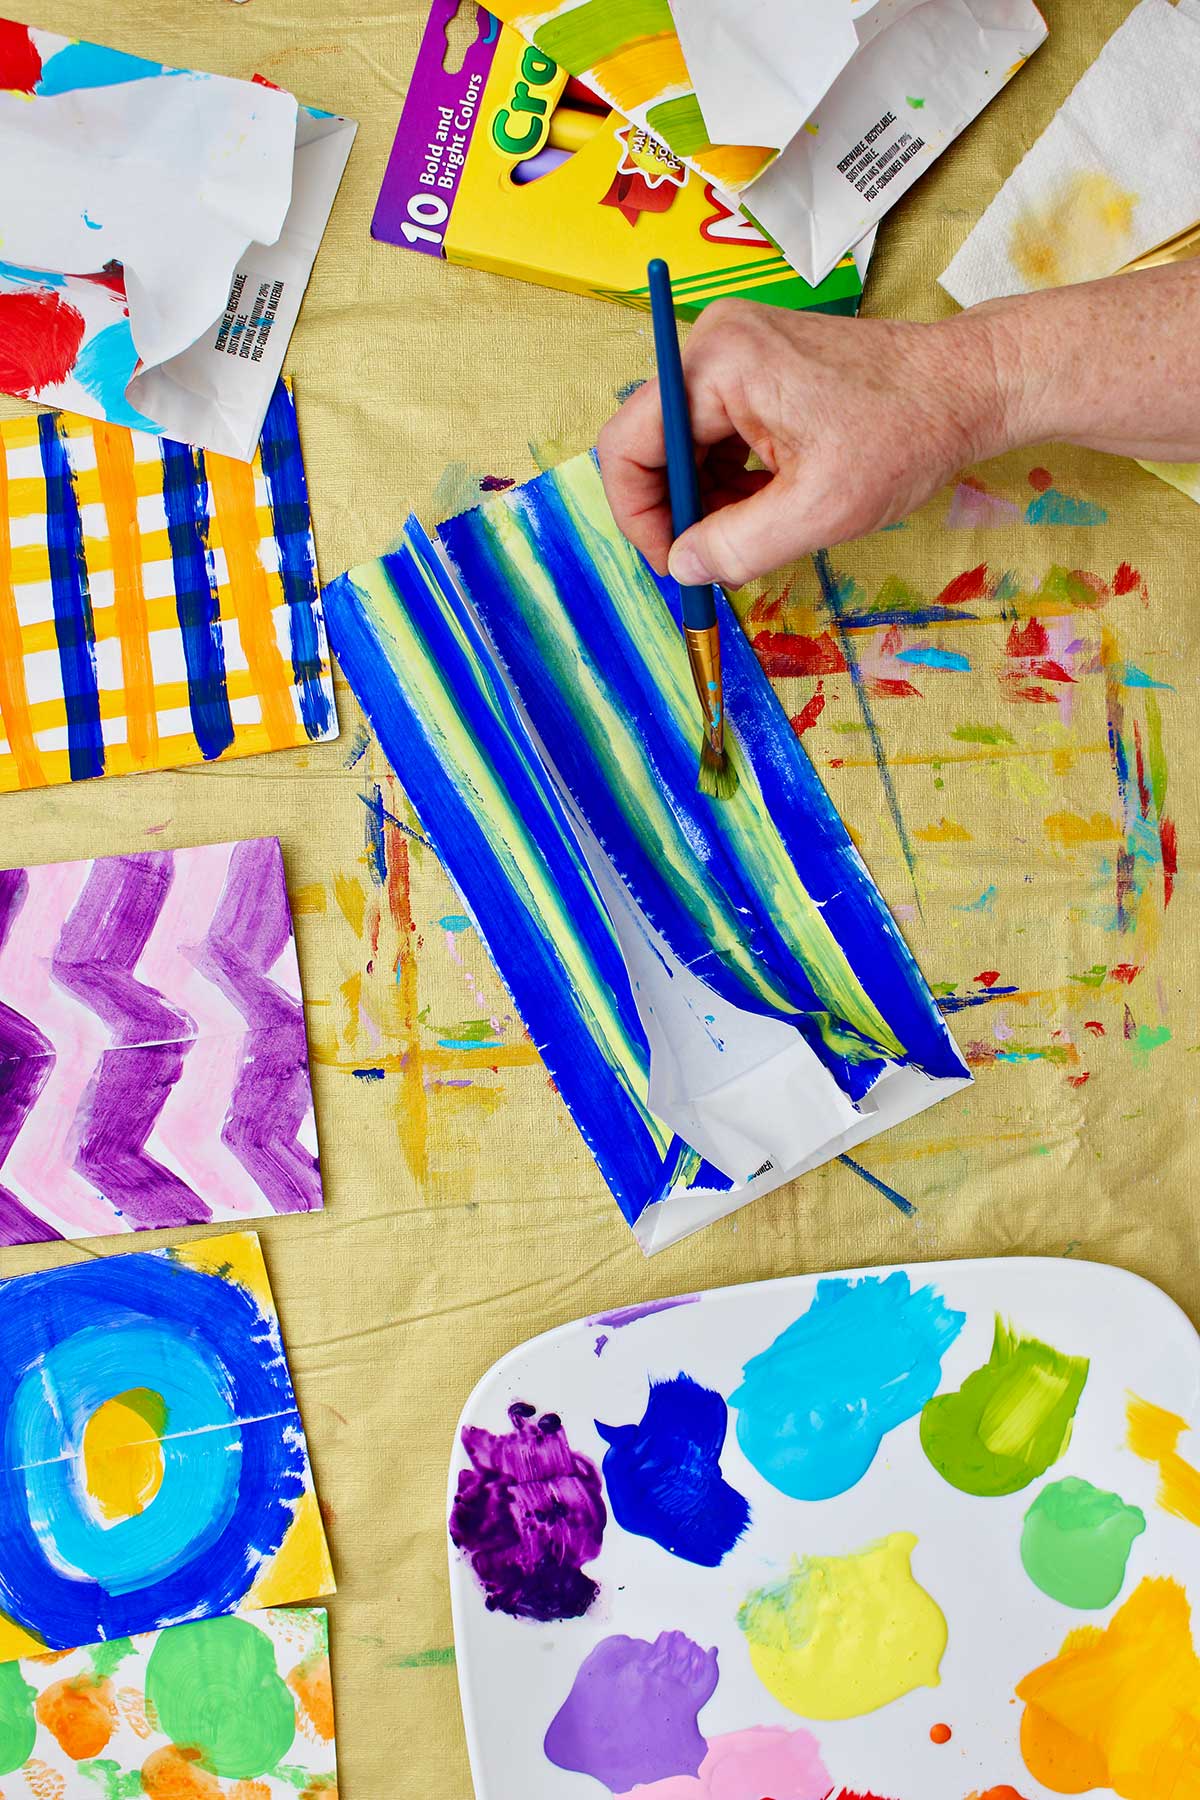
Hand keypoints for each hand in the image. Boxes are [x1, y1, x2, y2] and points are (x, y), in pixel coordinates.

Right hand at [597, 298, 1006, 588]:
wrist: (966, 387)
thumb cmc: (905, 434)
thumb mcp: (818, 511)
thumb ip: (737, 546)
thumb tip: (682, 566)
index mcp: (719, 364)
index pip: (628, 445)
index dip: (638, 515)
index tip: (673, 562)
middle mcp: (716, 342)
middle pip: (653, 442)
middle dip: (678, 509)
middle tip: (712, 559)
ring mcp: (737, 349)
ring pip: (684, 441)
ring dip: (706, 497)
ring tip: (753, 533)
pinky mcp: (757, 362)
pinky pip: (715, 429)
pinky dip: (729, 476)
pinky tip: (767, 504)